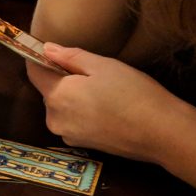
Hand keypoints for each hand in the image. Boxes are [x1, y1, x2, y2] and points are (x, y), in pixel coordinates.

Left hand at [26, 43, 180, 161]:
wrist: (161, 133)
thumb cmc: (133, 94)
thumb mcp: (103, 66)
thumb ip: (71, 57)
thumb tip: (47, 49)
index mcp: (56, 96)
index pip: (34, 73)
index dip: (39, 59)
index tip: (50, 51)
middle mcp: (54, 119)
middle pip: (50, 91)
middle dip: (64, 80)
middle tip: (93, 74)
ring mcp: (67, 135)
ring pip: (62, 108)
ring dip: (74, 98)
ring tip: (103, 93)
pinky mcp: (80, 145)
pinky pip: (73, 122)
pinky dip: (83, 113)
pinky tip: (106, 110)